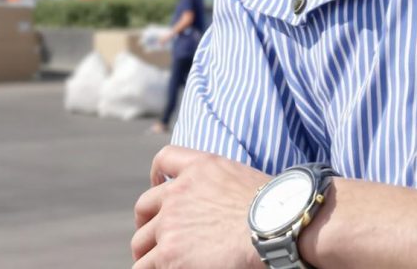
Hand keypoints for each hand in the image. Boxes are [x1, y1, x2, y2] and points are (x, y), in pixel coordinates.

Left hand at [133, 145, 267, 267]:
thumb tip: (227, 204)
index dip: (156, 175)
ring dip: (147, 254)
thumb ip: (225, 184)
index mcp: (200, 168)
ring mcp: (169, 223)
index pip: (165, 159)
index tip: (158, 185)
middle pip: (145, 207)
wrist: (275, 228)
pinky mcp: (169, 253)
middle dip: (147, 224)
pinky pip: (144, 266)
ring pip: (141, 241)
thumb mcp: (247, 179)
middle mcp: (178, 192)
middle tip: (153, 241)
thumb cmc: (276, 211)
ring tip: (154, 265)